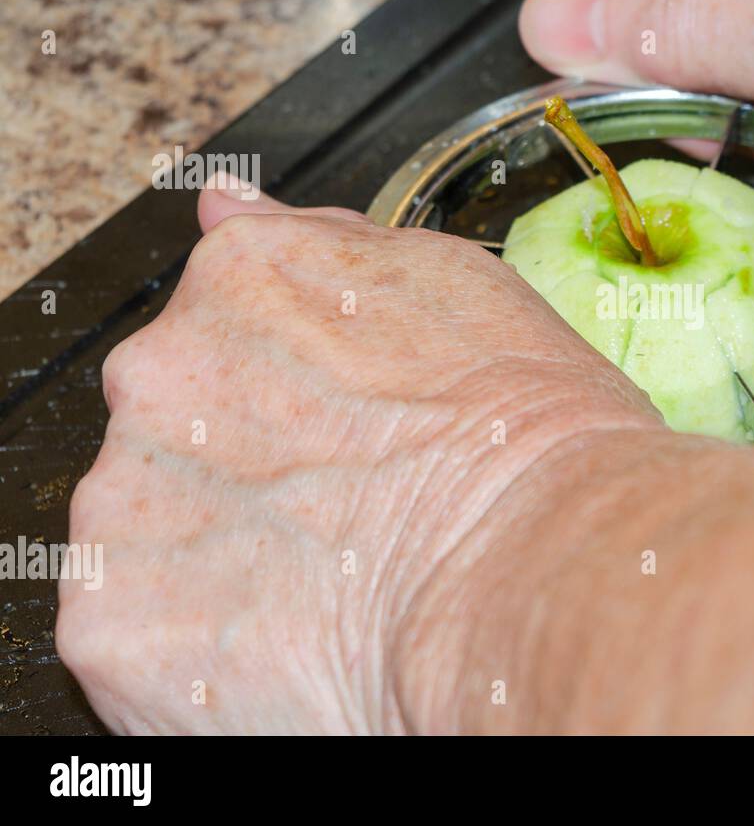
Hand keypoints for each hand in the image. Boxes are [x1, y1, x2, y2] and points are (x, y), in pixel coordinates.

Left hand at [55, 178, 664, 732]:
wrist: (539, 571)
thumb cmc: (527, 441)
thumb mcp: (450, 284)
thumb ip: (315, 238)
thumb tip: (228, 203)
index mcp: (241, 282)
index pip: (222, 333)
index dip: (291, 402)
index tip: (343, 442)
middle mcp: (160, 375)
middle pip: (179, 433)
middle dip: (243, 476)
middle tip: (343, 521)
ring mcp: (124, 499)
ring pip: (151, 535)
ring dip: (218, 562)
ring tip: (328, 590)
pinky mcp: (116, 620)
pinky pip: (140, 636)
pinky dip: (199, 648)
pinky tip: (288, 644)